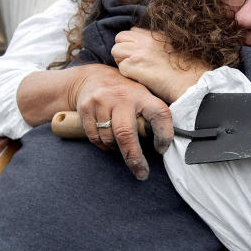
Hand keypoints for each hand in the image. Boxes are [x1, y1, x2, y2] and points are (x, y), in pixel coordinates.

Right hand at [70, 64, 172, 180]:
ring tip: (122, 147)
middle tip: (141, 173)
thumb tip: (164, 144)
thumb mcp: (142, 95)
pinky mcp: (86, 108)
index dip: (164, 135)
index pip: (159, 114)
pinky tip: (109, 142)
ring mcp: (101, 102)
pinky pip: (95, 138)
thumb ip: (151, 114)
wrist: (92, 78)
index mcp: (141, 94)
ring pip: (109, 139)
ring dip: (117, 150)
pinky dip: (103, 146)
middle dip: (133, 157)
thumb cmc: (125, 93)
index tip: (161, 150)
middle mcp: (121, 97)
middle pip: (126, 134)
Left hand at [111, 28, 210, 102]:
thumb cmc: (186, 69)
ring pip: (115, 51)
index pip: (132, 32)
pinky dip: (127, 75)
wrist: (190, 82)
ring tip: (135, 71)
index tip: (139, 55)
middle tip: (133, 63)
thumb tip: (147, 49)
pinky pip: (121, 68)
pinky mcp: (133, 66)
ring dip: (122, 61)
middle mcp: (145, 40)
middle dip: (123, 50)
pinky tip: (140, 79)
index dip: (132, 44)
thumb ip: (158, 44)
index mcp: (155, 34)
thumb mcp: (174, 47)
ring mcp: (138, 52)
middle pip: (120, 38)